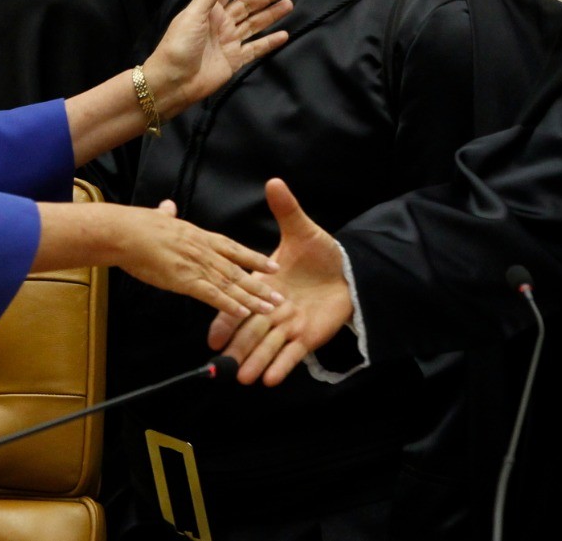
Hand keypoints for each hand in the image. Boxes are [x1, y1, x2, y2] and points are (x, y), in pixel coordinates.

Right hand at [110, 199, 283, 319]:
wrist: (125, 232)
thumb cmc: (137, 225)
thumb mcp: (158, 217)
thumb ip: (167, 215)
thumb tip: (168, 206)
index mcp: (199, 236)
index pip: (234, 248)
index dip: (254, 258)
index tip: (272, 266)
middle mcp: (204, 250)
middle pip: (238, 269)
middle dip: (261, 284)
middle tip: (281, 297)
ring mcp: (196, 265)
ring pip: (231, 284)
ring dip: (252, 298)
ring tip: (271, 308)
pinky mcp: (185, 280)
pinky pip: (212, 294)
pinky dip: (229, 304)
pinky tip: (243, 313)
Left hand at [145, 0, 291, 115]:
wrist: (174, 81)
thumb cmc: (179, 45)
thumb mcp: (193, 14)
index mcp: (209, 10)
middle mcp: (222, 22)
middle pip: (248, 5)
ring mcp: (230, 41)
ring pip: (255, 24)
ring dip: (271, 14)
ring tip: (289, 4)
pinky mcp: (235, 59)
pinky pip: (256, 48)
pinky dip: (270, 42)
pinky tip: (284, 35)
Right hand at [206, 179, 352, 384]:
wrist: (349, 272)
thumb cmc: (320, 253)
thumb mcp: (303, 230)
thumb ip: (287, 210)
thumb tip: (274, 181)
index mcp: (266, 285)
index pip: (240, 302)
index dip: (226, 320)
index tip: (212, 336)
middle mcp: (273, 309)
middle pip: (251, 331)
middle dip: (237, 348)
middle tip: (221, 365)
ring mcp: (289, 326)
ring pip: (268, 347)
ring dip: (255, 362)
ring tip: (242, 377)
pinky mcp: (307, 337)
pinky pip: (292, 355)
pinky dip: (281, 367)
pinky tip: (269, 380)